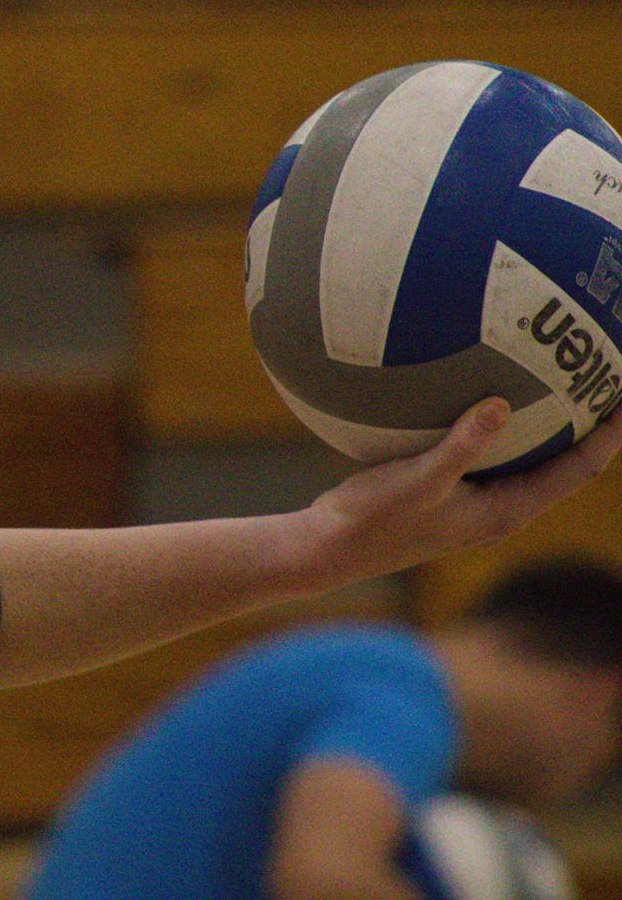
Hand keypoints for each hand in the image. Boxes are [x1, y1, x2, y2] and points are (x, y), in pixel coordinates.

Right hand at [291, 397, 621, 592]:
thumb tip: (499, 402)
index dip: (610, 435)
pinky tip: (478, 391)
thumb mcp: (419, 480)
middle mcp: (502, 506)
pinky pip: (490, 451)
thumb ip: (461, 445)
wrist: (331, 547)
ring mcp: (476, 499)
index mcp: (508, 510)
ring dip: (546, 422)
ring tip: (554, 377)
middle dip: (589, 423)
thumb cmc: (375, 520)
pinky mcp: (450, 490)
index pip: (579, 470)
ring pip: (529, 457)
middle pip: (565, 462)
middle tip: (598, 376)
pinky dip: (498, 424)